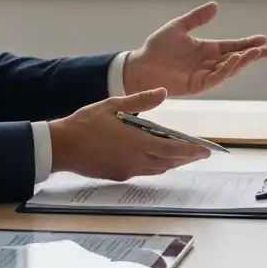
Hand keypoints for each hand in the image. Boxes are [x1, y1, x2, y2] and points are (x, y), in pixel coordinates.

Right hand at [48, 87, 211, 179]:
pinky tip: (159, 158)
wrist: (60, 147)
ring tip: (185, 155)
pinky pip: (144, 171)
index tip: (206, 149)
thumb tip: (162, 92)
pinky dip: (156, 165)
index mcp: (135, 141)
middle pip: (168, 162)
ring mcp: (126, 170)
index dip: (191, 150)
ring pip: (157, 168)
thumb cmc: (84, 123)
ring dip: (173, 163)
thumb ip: (140, 100)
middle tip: (201, 153)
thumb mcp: (113, 104)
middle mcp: (134, 160)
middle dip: (187, 158)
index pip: (172, 149)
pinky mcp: (118, 175)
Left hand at [121, 1, 266, 95]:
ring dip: (242, 61)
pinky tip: (233, 60)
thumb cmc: (157, 47)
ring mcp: (204, 74)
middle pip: (235, 58)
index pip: (232, 46)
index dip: (247, 43)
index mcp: (206, 48)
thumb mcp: (178, 26)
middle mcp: (208, 62)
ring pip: (229, 69)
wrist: (140, 65)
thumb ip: (197, 18)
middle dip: (252, 54)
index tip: (263, 39)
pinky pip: (215, 78)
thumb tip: (215, 5)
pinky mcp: (197, 85)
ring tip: (254, 53)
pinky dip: (226, 70)